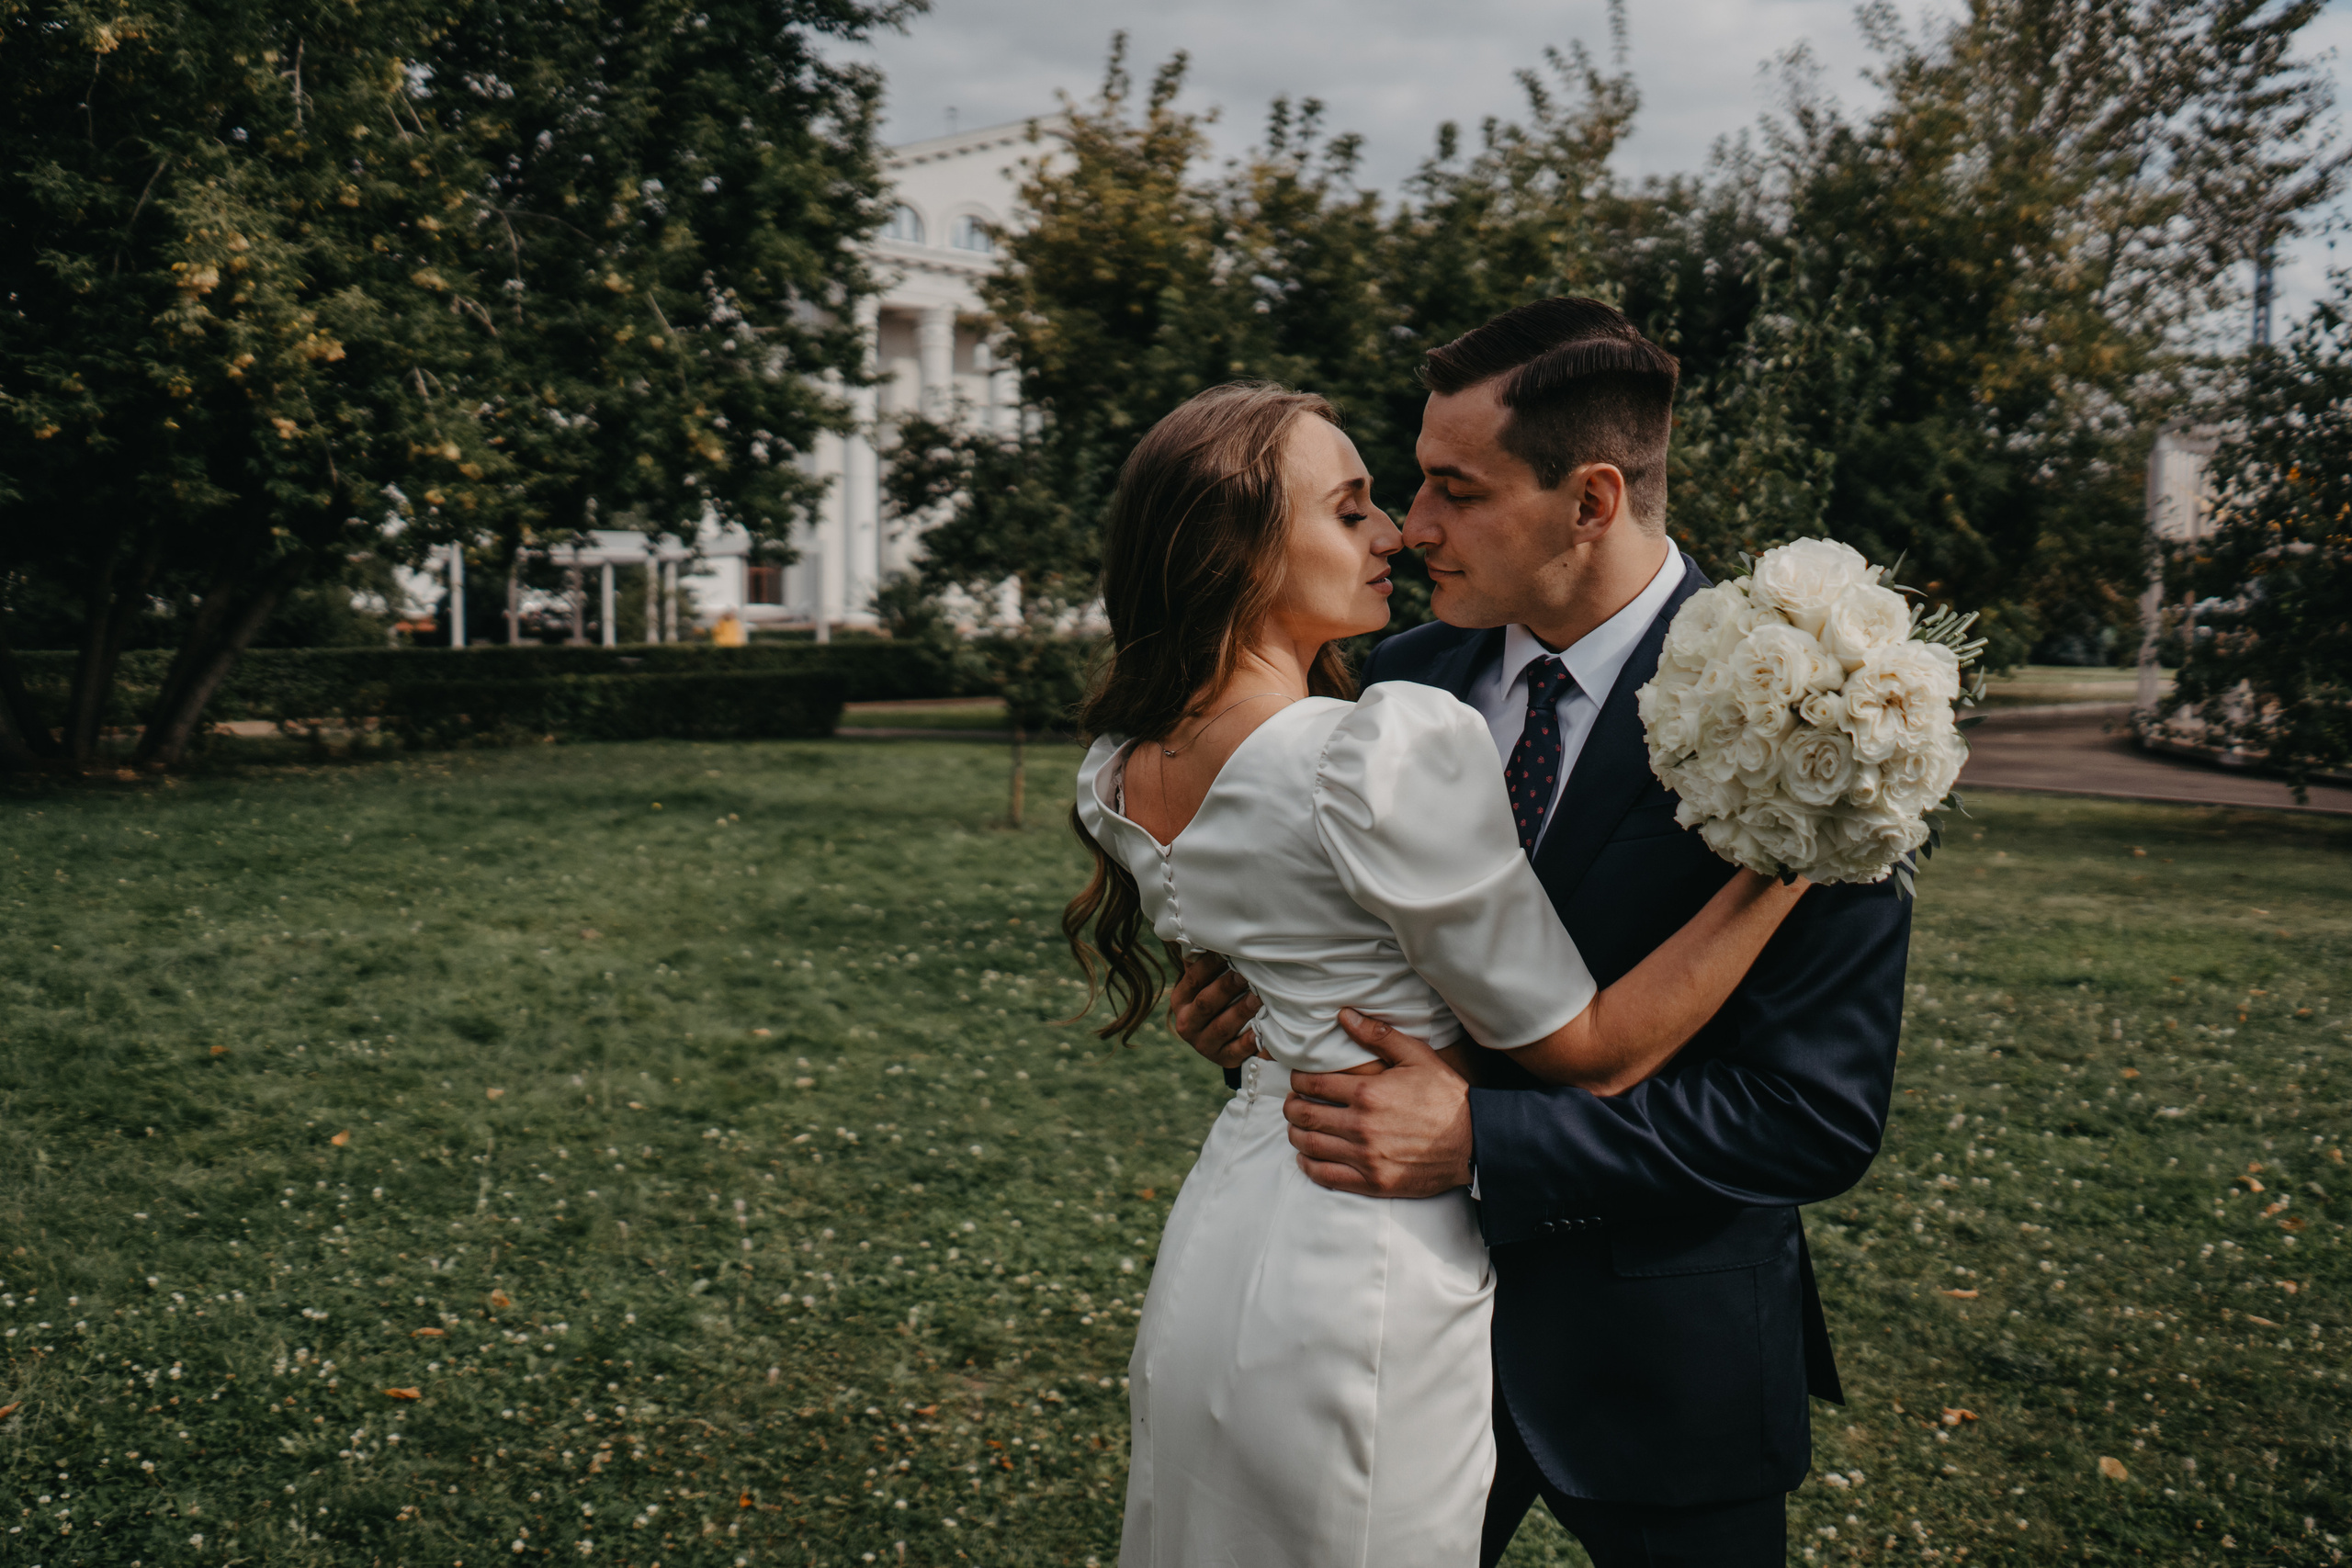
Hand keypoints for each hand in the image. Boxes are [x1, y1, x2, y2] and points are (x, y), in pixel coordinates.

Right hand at [1168, 954, 1261, 1070]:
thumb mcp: (1205, 982)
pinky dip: (1251, 1040)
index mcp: (1180, 1001)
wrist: (1219, 1039)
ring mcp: (1203, 1045)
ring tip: (1258, 996)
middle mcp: (1186, 1024)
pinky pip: (1238, 1050)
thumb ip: (1203, 961)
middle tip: (1247, 973)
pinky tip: (1264, 1028)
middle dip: (1227, 987)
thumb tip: (1205, 929)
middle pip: (1206, 1003)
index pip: (1193, 980)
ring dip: (1241, 1011)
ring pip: (1222, 1027)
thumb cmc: (1216, 998)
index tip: (1228, 951)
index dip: (1210, 965)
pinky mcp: (1223, 1059)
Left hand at [1284, 1009, 1472, 1198]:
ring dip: (1295, 1135)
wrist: (1475, 1142)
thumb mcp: (1417, 1057)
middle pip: (1304, 1115)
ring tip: (1297, 1128)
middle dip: (1291, 1106)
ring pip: (1310, 1146)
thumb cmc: (1446, 1097)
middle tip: (1292, 1103)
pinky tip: (1307, 1158)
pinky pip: (1326, 1176)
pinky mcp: (1373, 1182)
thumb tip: (1344, 1015)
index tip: (1298, 1080)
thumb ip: (1378, 1036)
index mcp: (1367, 1093)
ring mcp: (1365, 1157)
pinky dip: (1309, 1166)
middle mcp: (1361, 1126)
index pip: (1313, 1085)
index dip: (1298, 1081)